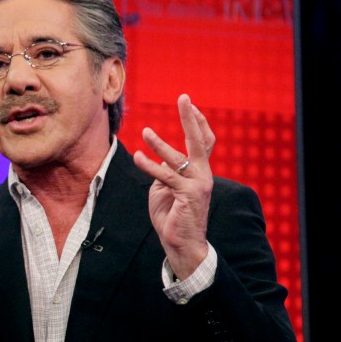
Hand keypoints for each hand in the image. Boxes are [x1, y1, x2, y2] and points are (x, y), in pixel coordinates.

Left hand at [133, 94, 214, 279]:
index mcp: (199, 172)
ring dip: (160, 143)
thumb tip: (158, 160)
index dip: (197, 122)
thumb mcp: (166, 190)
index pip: (203, 142)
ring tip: (146, 131)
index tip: (189, 104)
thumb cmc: (173, 217)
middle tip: (184, 97)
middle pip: (200, 141)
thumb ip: (166, 173)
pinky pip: (165, 176)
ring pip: (178, 157)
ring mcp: (197, 185)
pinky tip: (138, 156)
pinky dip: (150, 165)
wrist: (182, 244)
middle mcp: (203, 175)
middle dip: (191, 118)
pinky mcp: (187, 195)